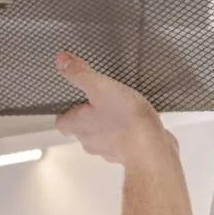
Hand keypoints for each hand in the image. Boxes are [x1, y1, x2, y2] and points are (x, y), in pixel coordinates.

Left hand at [54, 52, 176, 165]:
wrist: (153, 149)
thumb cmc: (126, 121)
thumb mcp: (99, 87)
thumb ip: (80, 74)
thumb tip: (62, 61)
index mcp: (77, 125)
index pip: (60, 121)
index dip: (63, 111)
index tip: (68, 100)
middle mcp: (90, 140)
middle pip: (81, 129)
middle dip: (87, 115)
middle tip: (94, 100)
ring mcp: (109, 149)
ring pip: (102, 135)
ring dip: (107, 123)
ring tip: (117, 106)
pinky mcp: (129, 153)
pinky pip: (123, 140)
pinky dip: (126, 131)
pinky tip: (136, 119)